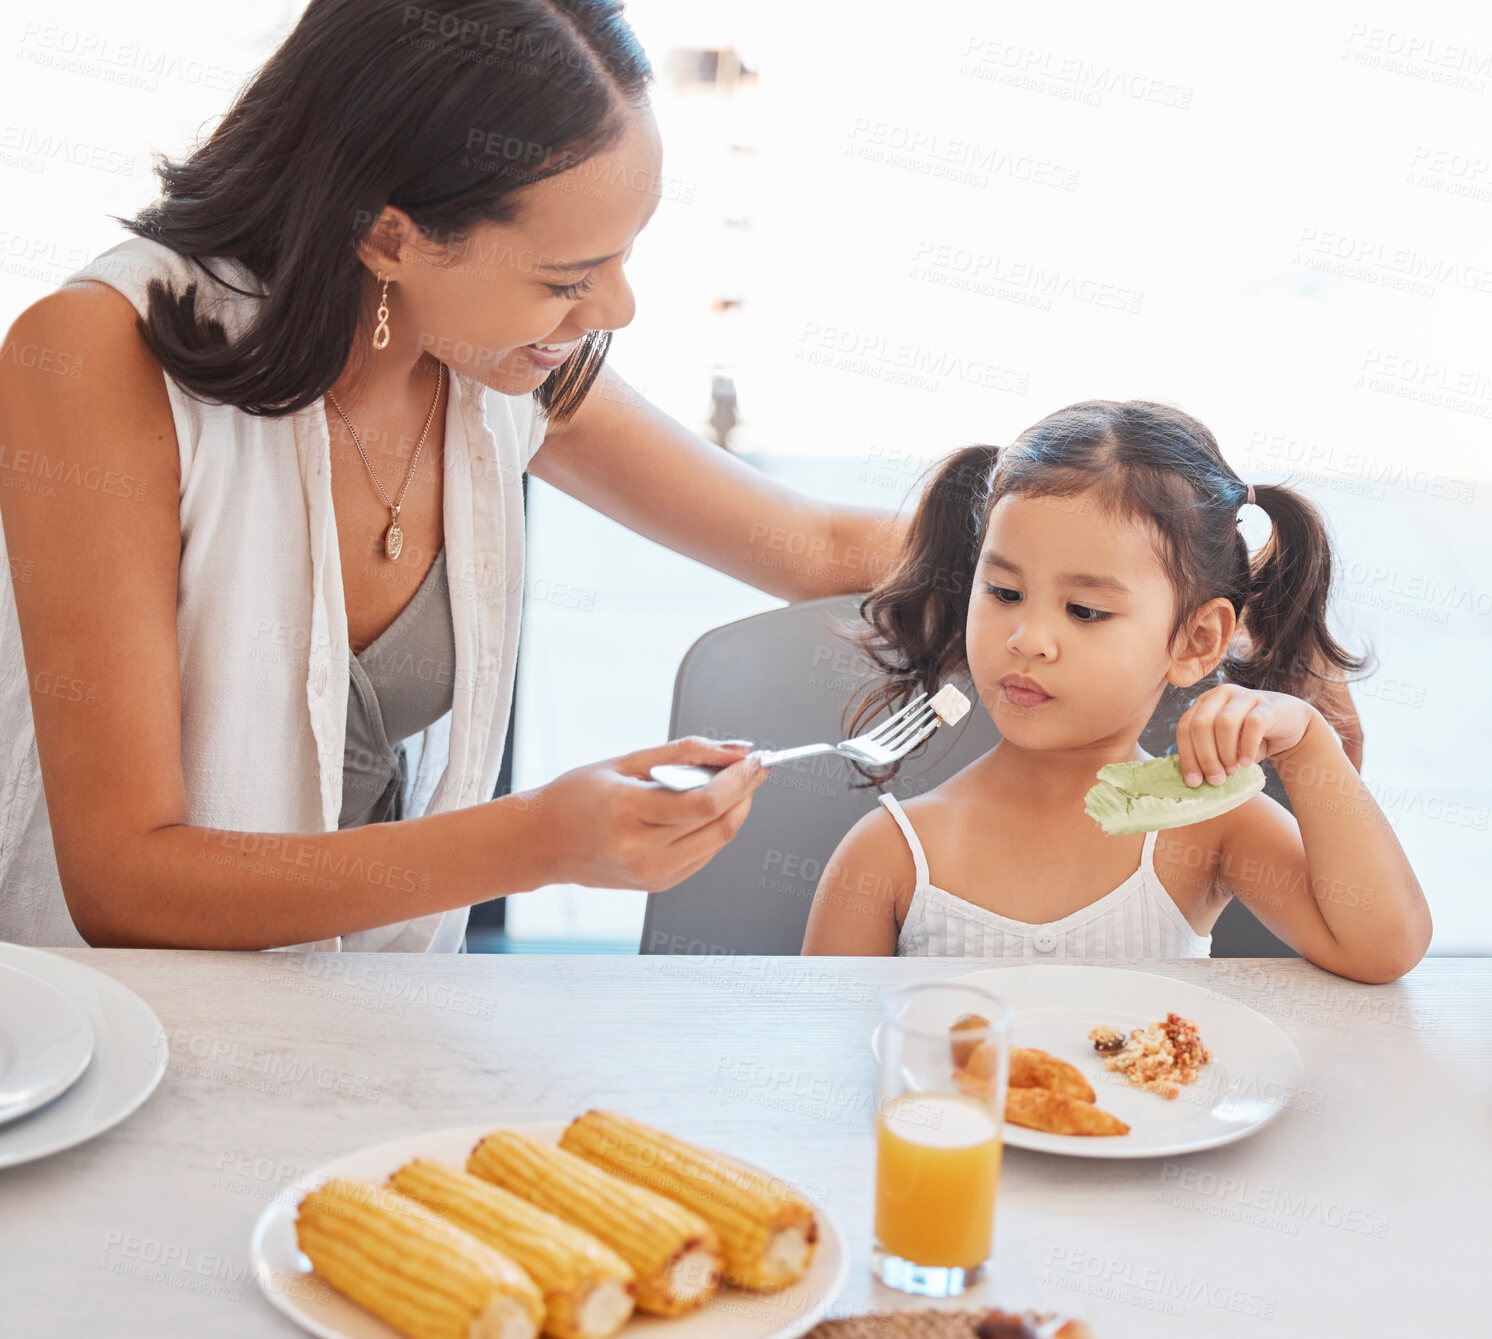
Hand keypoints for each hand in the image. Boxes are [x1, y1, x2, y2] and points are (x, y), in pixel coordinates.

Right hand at [535, 736, 767, 889]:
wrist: (541, 843)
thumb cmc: (575, 797)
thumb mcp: (626, 762)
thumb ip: (685, 753)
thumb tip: (735, 750)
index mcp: (627, 814)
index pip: (704, 802)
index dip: (740, 780)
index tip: (756, 759)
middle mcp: (642, 851)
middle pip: (719, 824)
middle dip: (746, 792)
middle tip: (752, 766)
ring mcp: (651, 873)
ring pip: (718, 841)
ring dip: (735, 809)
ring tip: (730, 782)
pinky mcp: (658, 883)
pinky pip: (704, 854)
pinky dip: (715, 828)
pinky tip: (706, 808)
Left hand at [1174, 685, 1318, 787]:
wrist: (1291, 725)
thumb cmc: (1250, 738)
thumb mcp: (1224, 745)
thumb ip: (1208, 754)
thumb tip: (1193, 780)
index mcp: (1204, 702)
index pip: (1185, 727)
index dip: (1187, 756)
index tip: (1194, 782)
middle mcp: (1221, 694)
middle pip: (1200, 725)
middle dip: (1205, 757)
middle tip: (1215, 780)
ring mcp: (1245, 696)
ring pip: (1224, 724)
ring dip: (1226, 752)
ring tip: (1232, 770)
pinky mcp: (1267, 706)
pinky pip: (1252, 725)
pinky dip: (1246, 747)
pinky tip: (1247, 763)